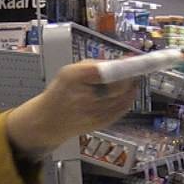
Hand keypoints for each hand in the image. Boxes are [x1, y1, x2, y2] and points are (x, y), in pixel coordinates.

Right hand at [5, 62, 138, 155]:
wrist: (49, 121)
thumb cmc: (61, 93)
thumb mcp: (69, 71)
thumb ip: (93, 65)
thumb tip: (121, 61)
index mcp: (72, 78)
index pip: (102, 70)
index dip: (120, 66)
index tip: (131, 60)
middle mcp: (83, 97)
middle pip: (118, 85)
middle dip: (129, 76)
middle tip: (134, 69)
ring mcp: (93, 112)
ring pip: (123, 98)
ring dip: (132, 87)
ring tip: (133, 79)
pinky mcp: (101, 123)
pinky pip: (122, 109)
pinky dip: (128, 99)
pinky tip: (130, 92)